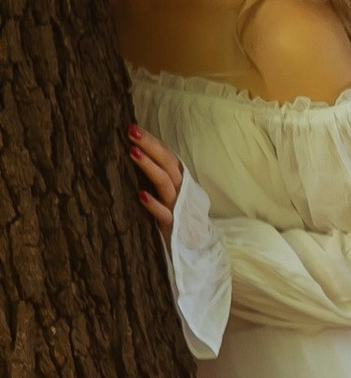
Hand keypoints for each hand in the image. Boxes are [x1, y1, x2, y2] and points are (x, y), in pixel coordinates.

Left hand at [127, 124, 183, 242]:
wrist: (192, 249)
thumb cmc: (174, 217)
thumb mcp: (167, 194)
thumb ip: (156, 177)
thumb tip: (131, 155)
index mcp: (178, 180)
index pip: (167, 156)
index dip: (152, 141)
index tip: (133, 127)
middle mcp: (179, 190)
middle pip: (167, 164)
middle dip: (149, 146)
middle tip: (131, 131)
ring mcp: (176, 207)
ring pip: (165, 183)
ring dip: (149, 167)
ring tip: (133, 152)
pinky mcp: (171, 226)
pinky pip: (163, 214)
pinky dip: (153, 204)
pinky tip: (140, 195)